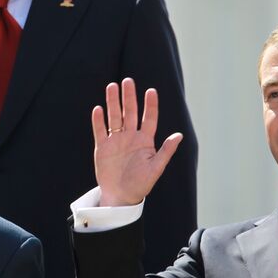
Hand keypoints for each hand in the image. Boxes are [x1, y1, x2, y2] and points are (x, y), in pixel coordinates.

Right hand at [91, 78, 183, 207]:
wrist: (121, 197)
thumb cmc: (141, 184)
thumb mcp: (156, 168)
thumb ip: (166, 151)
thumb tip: (179, 135)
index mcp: (145, 141)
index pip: (149, 118)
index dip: (150, 105)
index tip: (151, 91)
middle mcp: (130, 137)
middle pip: (130, 113)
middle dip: (129, 97)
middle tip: (127, 81)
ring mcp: (116, 141)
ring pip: (114, 117)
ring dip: (113, 102)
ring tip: (112, 86)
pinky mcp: (102, 148)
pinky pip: (100, 131)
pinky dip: (99, 121)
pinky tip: (99, 109)